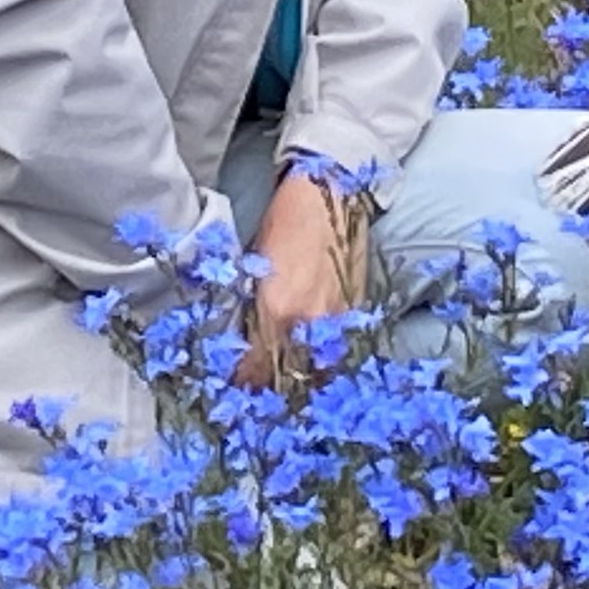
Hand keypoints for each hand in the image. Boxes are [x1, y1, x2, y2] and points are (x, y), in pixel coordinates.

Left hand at [239, 167, 365, 385]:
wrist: (329, 194)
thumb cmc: (283, 222)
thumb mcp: (254, 267)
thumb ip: (252, 309)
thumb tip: (242, 339)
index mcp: (276, 310)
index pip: (256, 367)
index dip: (243, 381)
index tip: (235, 389)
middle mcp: (308, 323)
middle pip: (288, 377)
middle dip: (270, 387)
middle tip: (257, 394)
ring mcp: (336, 320)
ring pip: (317, 370)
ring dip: (299, 379)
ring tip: (285, 385)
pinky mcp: (354, 312)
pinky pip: (336, 351)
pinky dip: (322, 361)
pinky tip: (310, 362)